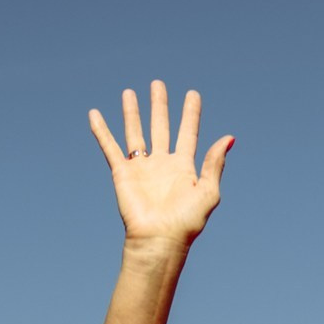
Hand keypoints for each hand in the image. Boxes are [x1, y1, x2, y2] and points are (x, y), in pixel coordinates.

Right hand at [88, 80, 232, 244]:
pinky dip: (101, 131)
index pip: (188, 132)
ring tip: (129, 92)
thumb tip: (229, 137)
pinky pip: (110, 147)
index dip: (190, 113)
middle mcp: (162, 164)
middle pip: (160, 126)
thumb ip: (215, 163)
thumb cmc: (186, 222)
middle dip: (159, 105)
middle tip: (158, 84)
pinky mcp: (122, 173)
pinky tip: (94, 114)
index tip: (192, 94)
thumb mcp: (208, 191)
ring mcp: (141, 168)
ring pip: (135, 132)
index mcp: (184, 167)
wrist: (159, 239)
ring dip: (132, 112)